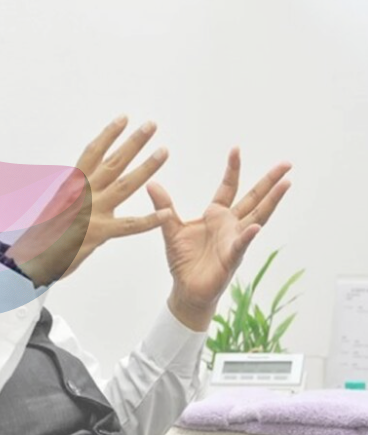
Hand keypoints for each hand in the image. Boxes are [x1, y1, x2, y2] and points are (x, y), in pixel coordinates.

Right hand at [5, 115, 170, 286]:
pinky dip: (149, 220)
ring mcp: (92, 212)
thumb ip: (74, 195)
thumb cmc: (41, 235)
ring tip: (163, 151)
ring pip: (125, 185)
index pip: (92, 153)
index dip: (108, 135)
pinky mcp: (99, 232)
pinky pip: (129, 225)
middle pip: (113, 162)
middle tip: (150, 125)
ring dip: (146, 167)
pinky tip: (166, 214)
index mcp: (71, 185)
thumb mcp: (56, 207)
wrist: (30, 259)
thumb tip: (82, 185)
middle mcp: (83, 193)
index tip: (122, 120)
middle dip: (133, 142)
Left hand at [147, 148, 291, 330]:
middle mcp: (230, 225)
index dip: (232, 169)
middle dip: (269, 181)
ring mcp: (234, 240)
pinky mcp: (231, 258)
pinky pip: (240, 245)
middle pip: (254, 198)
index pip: (228, 187)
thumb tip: (151, 183)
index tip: (236, 148)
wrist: (186, 289)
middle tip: (286, 164)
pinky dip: (247, 236)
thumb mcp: (170, 228)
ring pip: (257, 217)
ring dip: (271, 201)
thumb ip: (163, 206)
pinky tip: (255, 227)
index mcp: (216, 215)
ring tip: (285, 184)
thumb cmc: (183, 261)